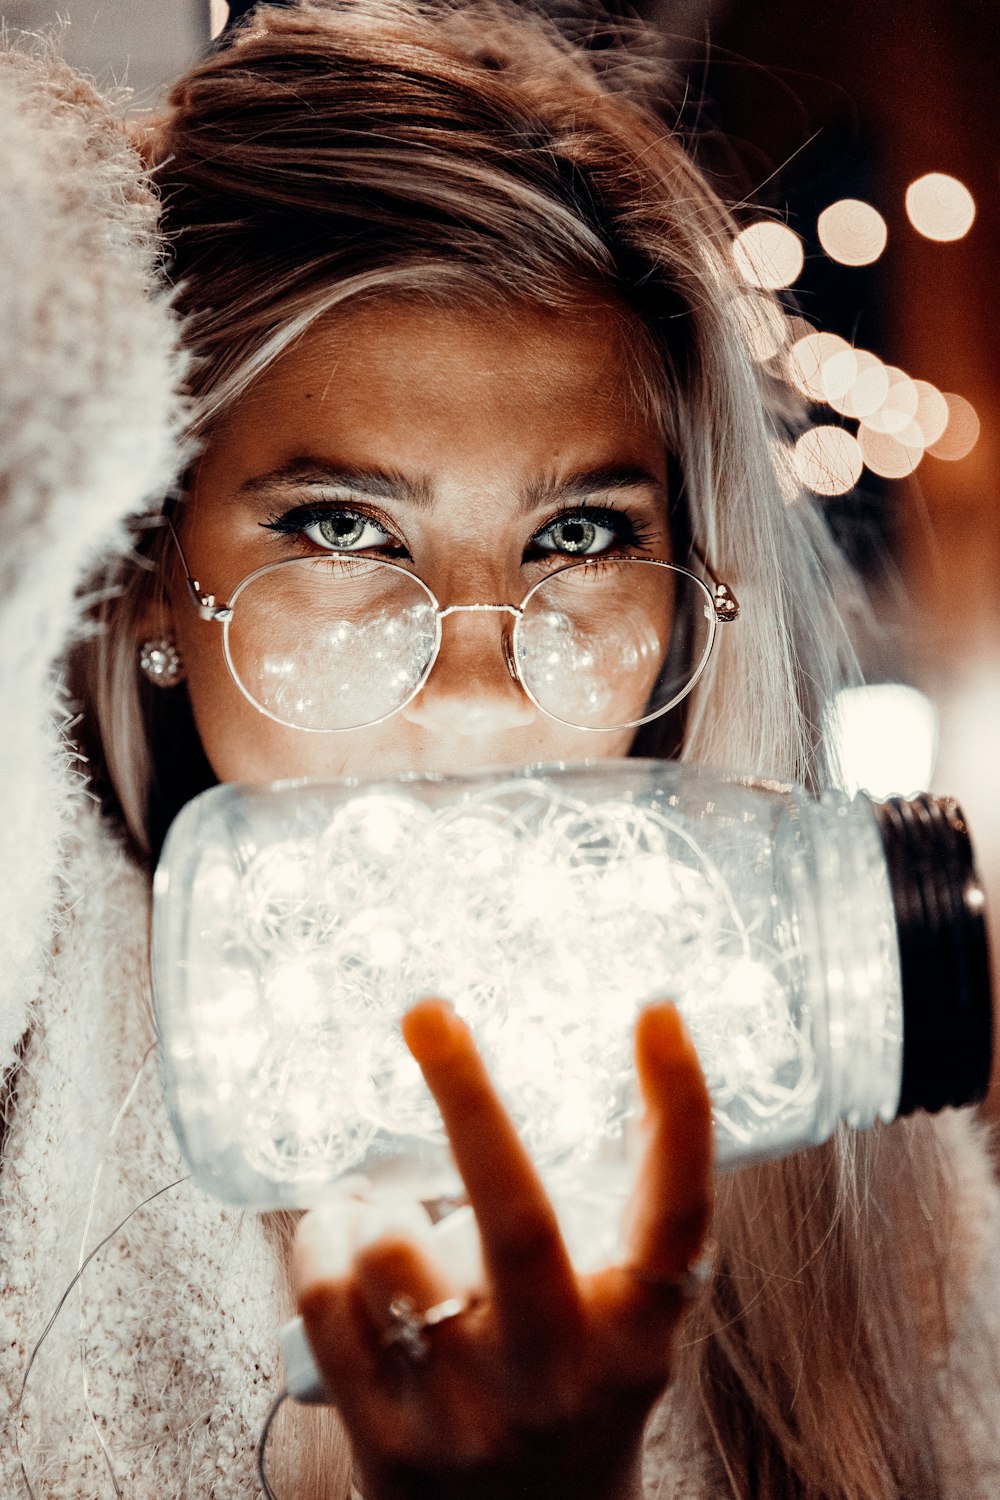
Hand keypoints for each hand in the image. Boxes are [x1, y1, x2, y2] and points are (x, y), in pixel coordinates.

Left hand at [293, 998, 713, 1499]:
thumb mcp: (623, 1335)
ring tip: (377, 1206)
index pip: (677, 1218)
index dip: (680, 1111)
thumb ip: (619, 1236)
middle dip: (467, 1097)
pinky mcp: (385, 1448)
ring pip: (395, 1250)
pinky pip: (329, 1302)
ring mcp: (469, 1418)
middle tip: (428, 1013)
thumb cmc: (574, 1412)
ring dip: (373, 1203)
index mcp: (635, 1343)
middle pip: (515, 1217)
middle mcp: (558, 1379)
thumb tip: (639, 1078)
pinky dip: (324, 1243)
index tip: (657, 1012)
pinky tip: (339, 1238)